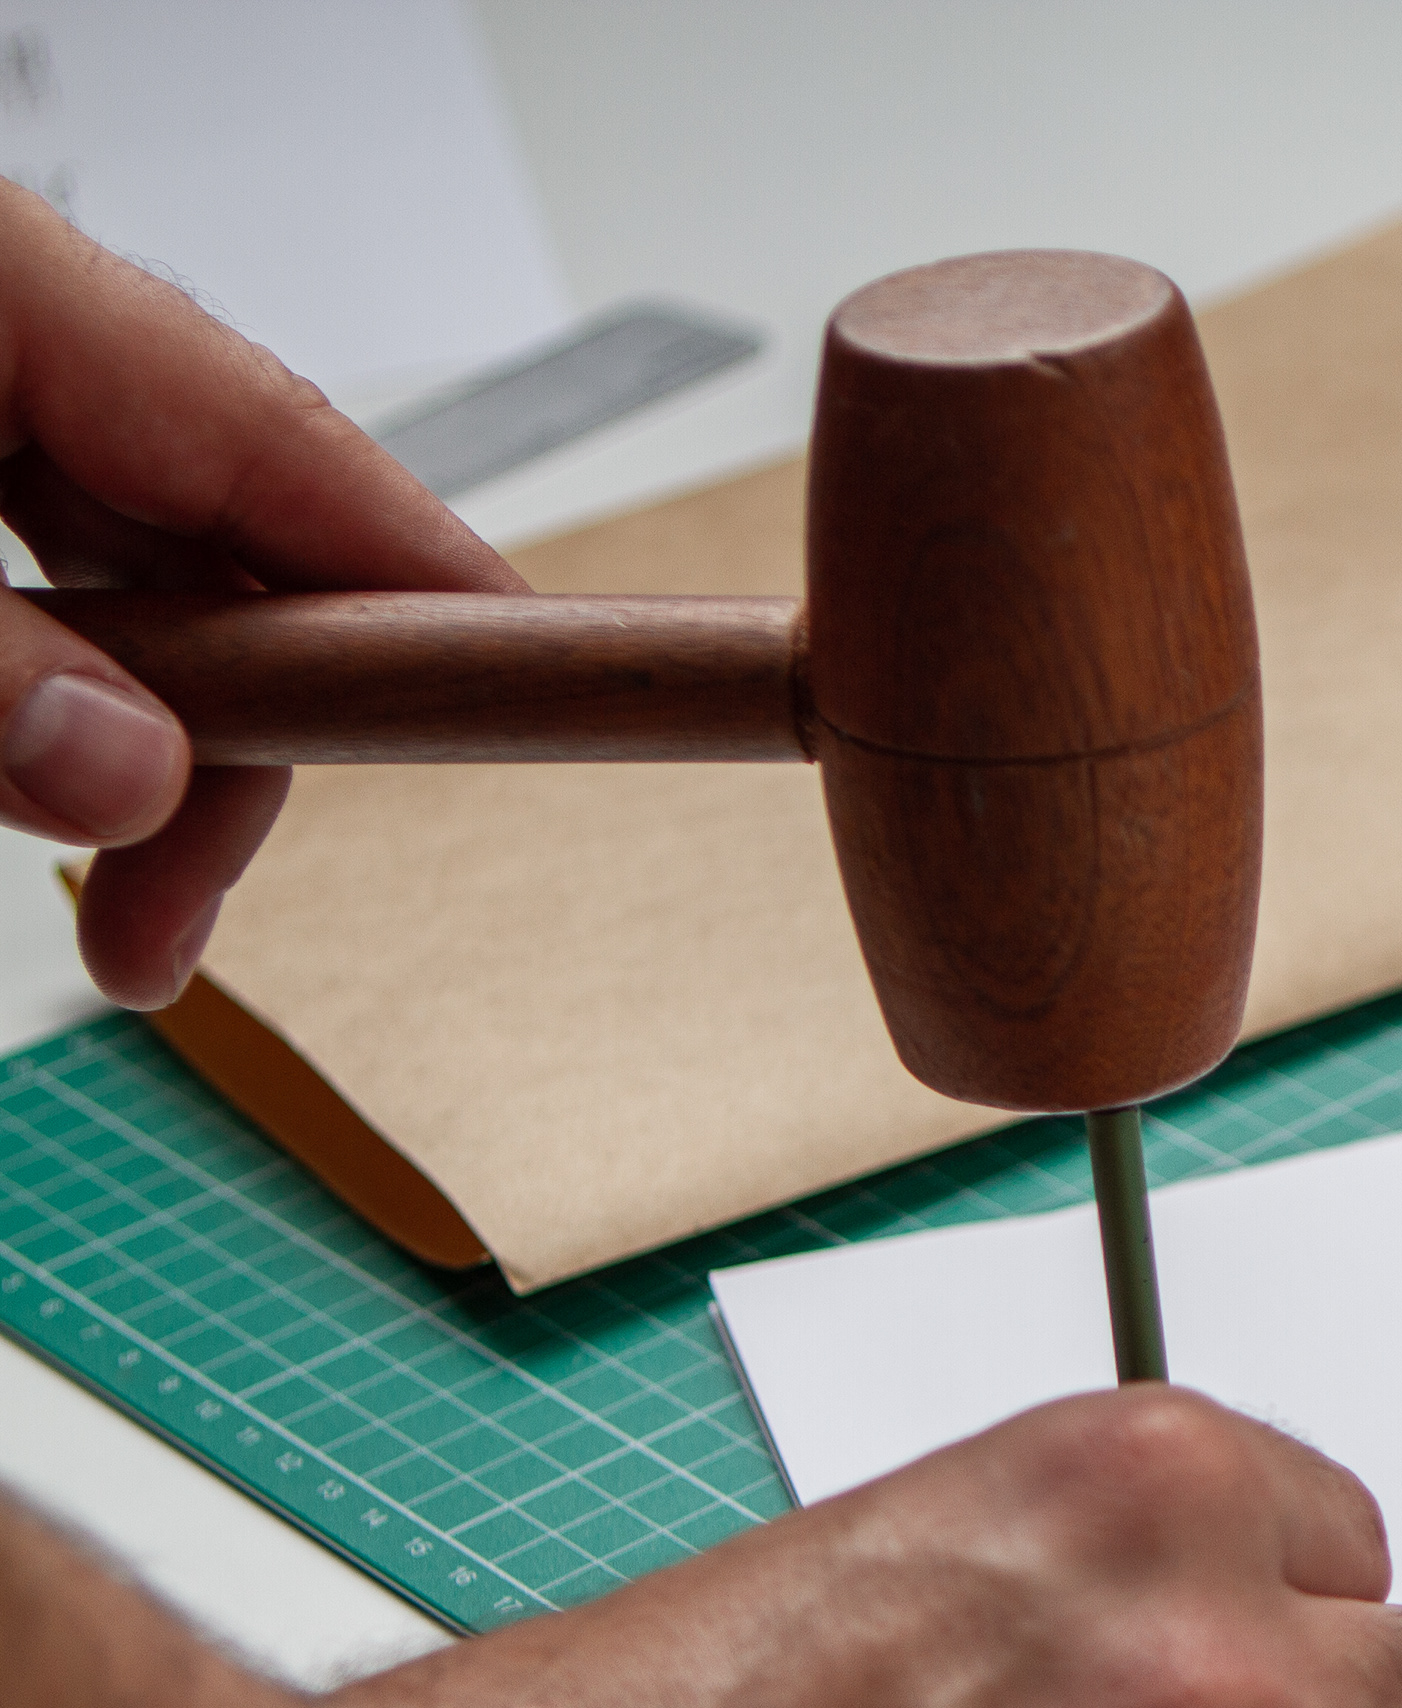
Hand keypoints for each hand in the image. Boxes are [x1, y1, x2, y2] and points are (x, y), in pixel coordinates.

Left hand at [0, 178, 522, 1004]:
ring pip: (133, 575)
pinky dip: (62, 682)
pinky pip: (46, 561)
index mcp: (14, 286)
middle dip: (227, 753)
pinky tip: (59, 780)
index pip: (297, 442)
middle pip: (224, 544)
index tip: (551, 710)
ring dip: (136, 750)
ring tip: (114, 916)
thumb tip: (131, 777)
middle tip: (171, 930)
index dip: (441, 589)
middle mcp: (20, 327)